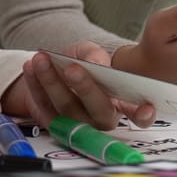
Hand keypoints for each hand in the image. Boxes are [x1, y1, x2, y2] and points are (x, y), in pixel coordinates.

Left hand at [1, 41, 155, 129]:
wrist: (51, 68)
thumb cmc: (78, 62)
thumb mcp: (88, 52)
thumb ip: (94, 54)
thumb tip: (98, 64)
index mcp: (119, 102)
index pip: (139, 115)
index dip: (144, 115)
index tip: (146, 108)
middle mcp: (101, 118)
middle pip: (99, 109)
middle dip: (85, 87)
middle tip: (72, 68)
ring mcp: (77, 124)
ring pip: (66, 107)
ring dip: (51, 81)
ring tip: (41, 59)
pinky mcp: (53, 125)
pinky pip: (44, 106)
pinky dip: (35, 85)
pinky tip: (30, 67)